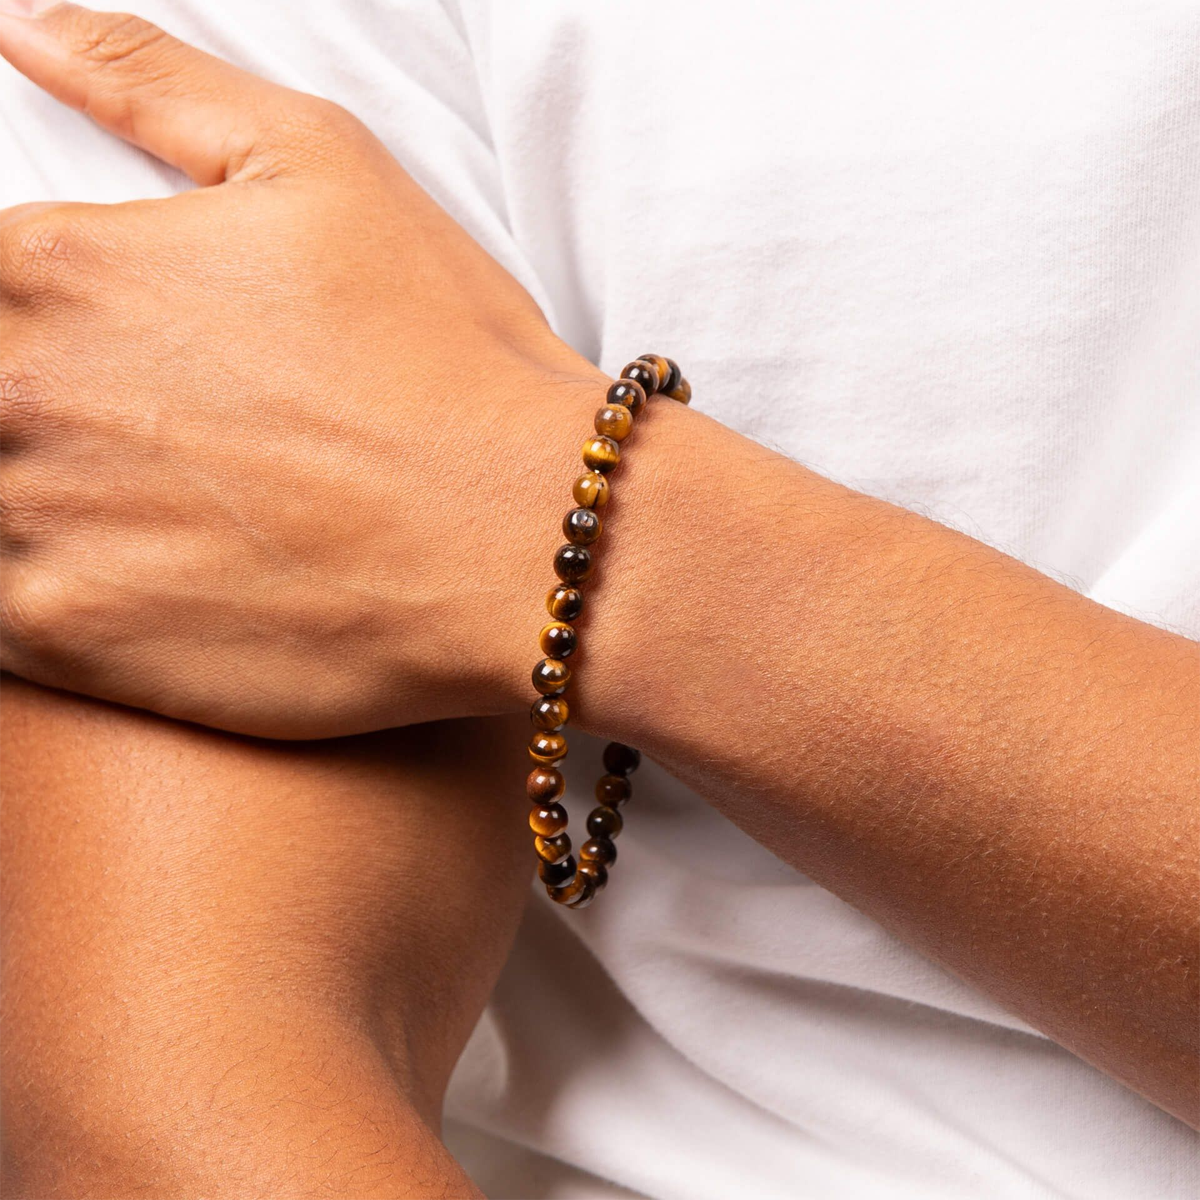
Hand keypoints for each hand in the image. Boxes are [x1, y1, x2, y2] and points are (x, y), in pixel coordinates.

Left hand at [0, 3, 607, 736]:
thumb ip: (150, 83)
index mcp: (54, 264)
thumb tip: (19, 24)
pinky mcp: (68, 639)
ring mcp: (31, 525)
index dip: (47, 321)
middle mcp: (15, 389)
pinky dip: (54, 594)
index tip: (124, 363)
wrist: (526, 535)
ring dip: (43, 501)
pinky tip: (154, 580)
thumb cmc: (444, 352)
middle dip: (50, 409)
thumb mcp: (321, 165)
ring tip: (166, 514)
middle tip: (175, 444)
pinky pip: (0, 620)